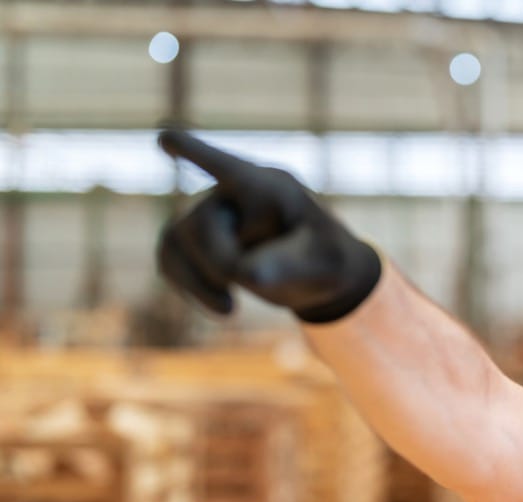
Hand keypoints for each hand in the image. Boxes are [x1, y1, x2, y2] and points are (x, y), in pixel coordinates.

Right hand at [156, 130, 380, 322]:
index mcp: (269, 188)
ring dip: (198, 283)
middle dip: (221, 264)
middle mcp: (231, 194)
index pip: (228, 167)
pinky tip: (220, 305)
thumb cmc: (324, 258)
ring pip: (174, 243)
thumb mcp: (324, 264)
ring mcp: (207, 214)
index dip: (195, 152)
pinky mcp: (191, 239)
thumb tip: (245, 274)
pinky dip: (189, 288)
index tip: (164, 137)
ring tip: (232, 309)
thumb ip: (288, 266)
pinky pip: (168, 260)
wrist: (315, 271)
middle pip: (201, 225)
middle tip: (256, 282)